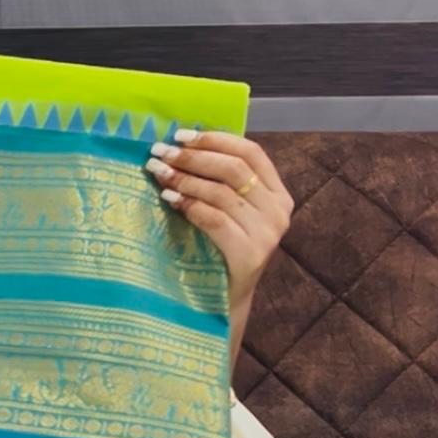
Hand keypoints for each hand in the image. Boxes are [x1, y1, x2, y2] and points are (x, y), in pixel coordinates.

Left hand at [145, 129, 292, 305]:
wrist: (222, 301)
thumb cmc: (218, 250)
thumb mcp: (227, 211)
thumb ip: (218, 182)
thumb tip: (179, 146)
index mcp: (277, 193)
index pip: (251, 152)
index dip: (215, 139)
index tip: (180, 135)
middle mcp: (279, 210)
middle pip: (234, 169)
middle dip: (193, 157)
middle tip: (161, 153)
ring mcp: (268, 233)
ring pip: (222, 192)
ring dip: (185, 178)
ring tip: (158, 173)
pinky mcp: (251, 254)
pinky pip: (215, 219)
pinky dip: (189, 205)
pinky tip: (169, 198)